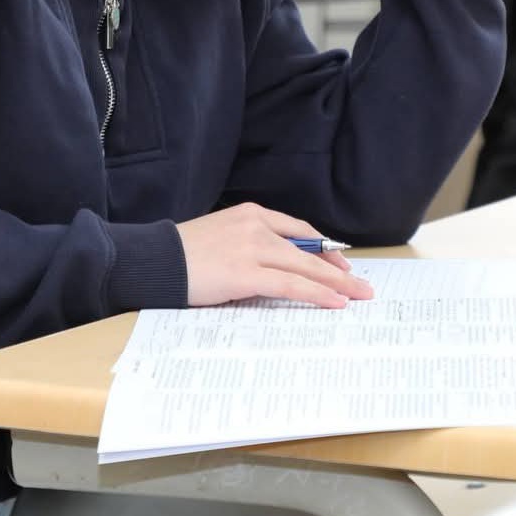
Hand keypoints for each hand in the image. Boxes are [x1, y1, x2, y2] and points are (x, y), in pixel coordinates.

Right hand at [176, 202, 371, 308]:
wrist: (152, 261)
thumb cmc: (181, 256)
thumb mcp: (221, 238)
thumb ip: (249, 246)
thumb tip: (276, 268)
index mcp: (250, 214)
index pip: (299, 230)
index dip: (324, 249)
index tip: (340, 264)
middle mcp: (256, 226)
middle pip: (309, 250)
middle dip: (340, 269)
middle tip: (362, 284)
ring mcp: (252, 248)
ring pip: (306, 267)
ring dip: (337, 283)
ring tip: (358, 296)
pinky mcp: (246, 273)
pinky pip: (290, 285)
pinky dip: (316, 294)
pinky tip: (333, 302)